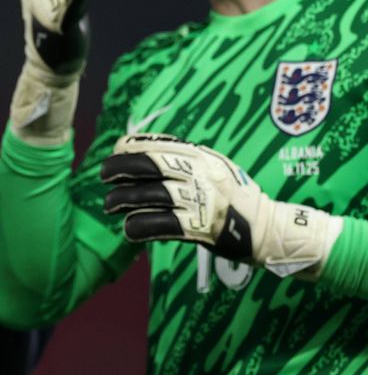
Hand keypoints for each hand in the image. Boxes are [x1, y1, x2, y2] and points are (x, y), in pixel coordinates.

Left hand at [101, 134, 342, 278]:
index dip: (131, 147)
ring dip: (124, 199)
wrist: (270, 229)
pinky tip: (128, 230)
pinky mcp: (202, 227)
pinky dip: (141, 227)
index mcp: (202, 157)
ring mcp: (203, 200)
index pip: (158, 144)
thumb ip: (185, 159)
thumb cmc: (236, 198)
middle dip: (120, 168)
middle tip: (104, 176)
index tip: (116, 152)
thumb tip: (142, 150)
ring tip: (110, 204)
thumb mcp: (214, 167)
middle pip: (151, 165)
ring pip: (152, 195)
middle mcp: (202, 174)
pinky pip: (163, 225)